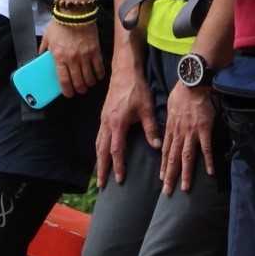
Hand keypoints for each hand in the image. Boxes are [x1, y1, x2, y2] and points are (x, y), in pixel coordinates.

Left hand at [42, 15, 104, 96]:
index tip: (69, 94)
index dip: (67, 91)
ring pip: (89, 78)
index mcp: (59, 57)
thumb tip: (40, 57)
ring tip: (88, 84)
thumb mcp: (47, 37)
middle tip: (79, 90)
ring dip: (89, 84)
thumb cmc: (60, 23)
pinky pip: (99, 68)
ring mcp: (85, 56)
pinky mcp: (95, 51)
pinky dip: (99, 75)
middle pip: (78, 82)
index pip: (63, 80)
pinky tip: (97, 76)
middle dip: (79, 89)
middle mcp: (72, 59)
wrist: (75, 11)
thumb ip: (44, 49)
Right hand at [94, 53, 158, 186]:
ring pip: (98, 143)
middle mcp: (107, 123)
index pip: (116, 150)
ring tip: (100, 173)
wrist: (124, 71)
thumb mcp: (146, 109)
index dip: (118, 166)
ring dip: (99, 159)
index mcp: (117, 123)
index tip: (120, 179)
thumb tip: (156, 147)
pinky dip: (99, 148)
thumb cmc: (137, 89)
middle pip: (101, 150)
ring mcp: (103, 119)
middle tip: (101, 184)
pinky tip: (102, 152)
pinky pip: (99, 135)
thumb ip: (151, 129)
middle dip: (102, 168)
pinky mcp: (104, 115)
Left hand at [159, 78, 216, 194]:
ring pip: (187, 157)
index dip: (163, 166)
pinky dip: (208, 161)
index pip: (165, 151)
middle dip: (170, 176)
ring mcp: (191, 132)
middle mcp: (179, 133)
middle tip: (168, 191)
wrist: (192, 84)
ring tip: (185, 187)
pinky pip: (206, 148)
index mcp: (171, 129)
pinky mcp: (204, 130)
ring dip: (186, 173)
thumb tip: (168, 130)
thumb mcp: (170, 108)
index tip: (162, 178)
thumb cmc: (181, 94)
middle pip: (173, 158)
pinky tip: (210, 172)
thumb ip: (170, 122)